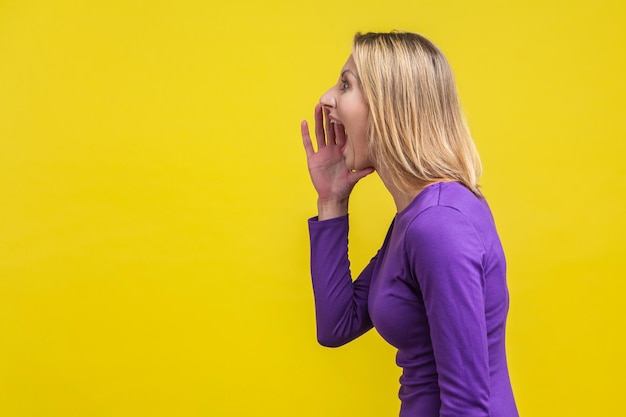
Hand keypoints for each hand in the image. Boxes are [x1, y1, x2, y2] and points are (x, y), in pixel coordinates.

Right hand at [301, 104, 373, 218]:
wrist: (332, 197)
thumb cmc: (345, 187)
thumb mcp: (354, 178)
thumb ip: (362, 172)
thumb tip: (373, 168)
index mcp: (343, 151)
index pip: (343, 133)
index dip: (343, 121)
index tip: (344, 108)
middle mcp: (333, 149)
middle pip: (331, 129)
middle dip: (330, 116)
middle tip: (330, 101)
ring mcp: (322, 153)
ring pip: (320, 133)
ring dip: (318, 120)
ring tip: (317, 107)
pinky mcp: (313, 159)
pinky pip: (308, 144)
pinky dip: (305, 134)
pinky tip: (304, 123)